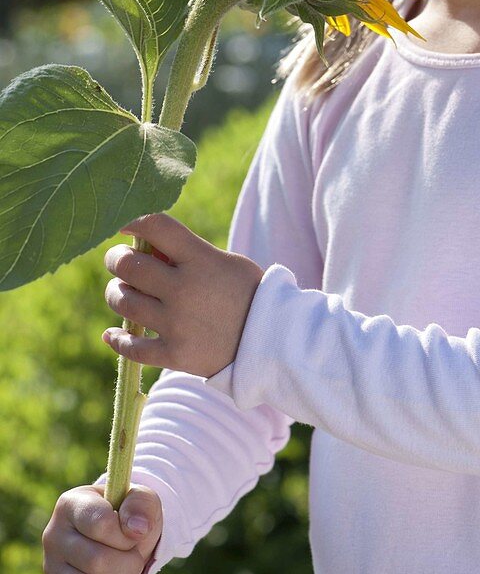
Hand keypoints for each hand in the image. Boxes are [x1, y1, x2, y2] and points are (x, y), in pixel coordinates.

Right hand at [42, 483, 161, 573]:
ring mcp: (52, 564)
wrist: (118, 538)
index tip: (136, 532)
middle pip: (98, 559)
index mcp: (71, 504)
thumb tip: (138, 528)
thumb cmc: (128, 514)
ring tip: (123, 564)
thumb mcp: (139, 499)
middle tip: (134, 554)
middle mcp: (54, 534)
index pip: (101, 523)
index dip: (126, 534)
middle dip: (129, 561)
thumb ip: (140, 504)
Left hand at [103, 212, 264, 377]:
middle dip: (115, 259)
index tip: (122, 225)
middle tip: (117, 260)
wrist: (273, 339)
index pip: (154, 226)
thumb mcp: (224, 262)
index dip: (131, 219)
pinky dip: (117, 339)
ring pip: (123, 302)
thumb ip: (187, 253)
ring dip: (116, 294)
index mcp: (200, 258)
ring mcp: (177, 323)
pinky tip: (113, 334)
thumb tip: (143, 247)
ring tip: (121, 292)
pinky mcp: (175, 354)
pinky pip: (131, 347)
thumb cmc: (246, 292)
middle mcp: (184, 288)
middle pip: (127, 265)